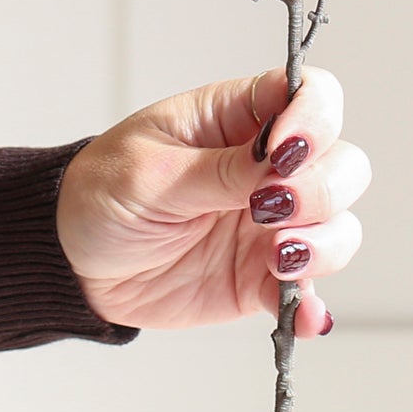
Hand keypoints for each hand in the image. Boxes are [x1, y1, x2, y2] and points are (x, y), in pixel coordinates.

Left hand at [55, 66, 364, 338]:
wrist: (71, 261)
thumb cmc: (102, 192)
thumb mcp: (149, 172)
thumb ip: (217, 170)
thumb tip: (278, 161)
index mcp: (240, 118)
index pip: (310, 96)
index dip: (316, 116)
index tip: (285, 149)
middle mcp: (268, 167)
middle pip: (341, 161)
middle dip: (322, 186)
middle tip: (271, 207)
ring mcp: (270, 224)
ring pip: (338, 224)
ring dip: (325, 242)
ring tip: (279, 258)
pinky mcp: (260, 276)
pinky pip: (305, 290)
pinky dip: (312, 305)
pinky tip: (302, 315)